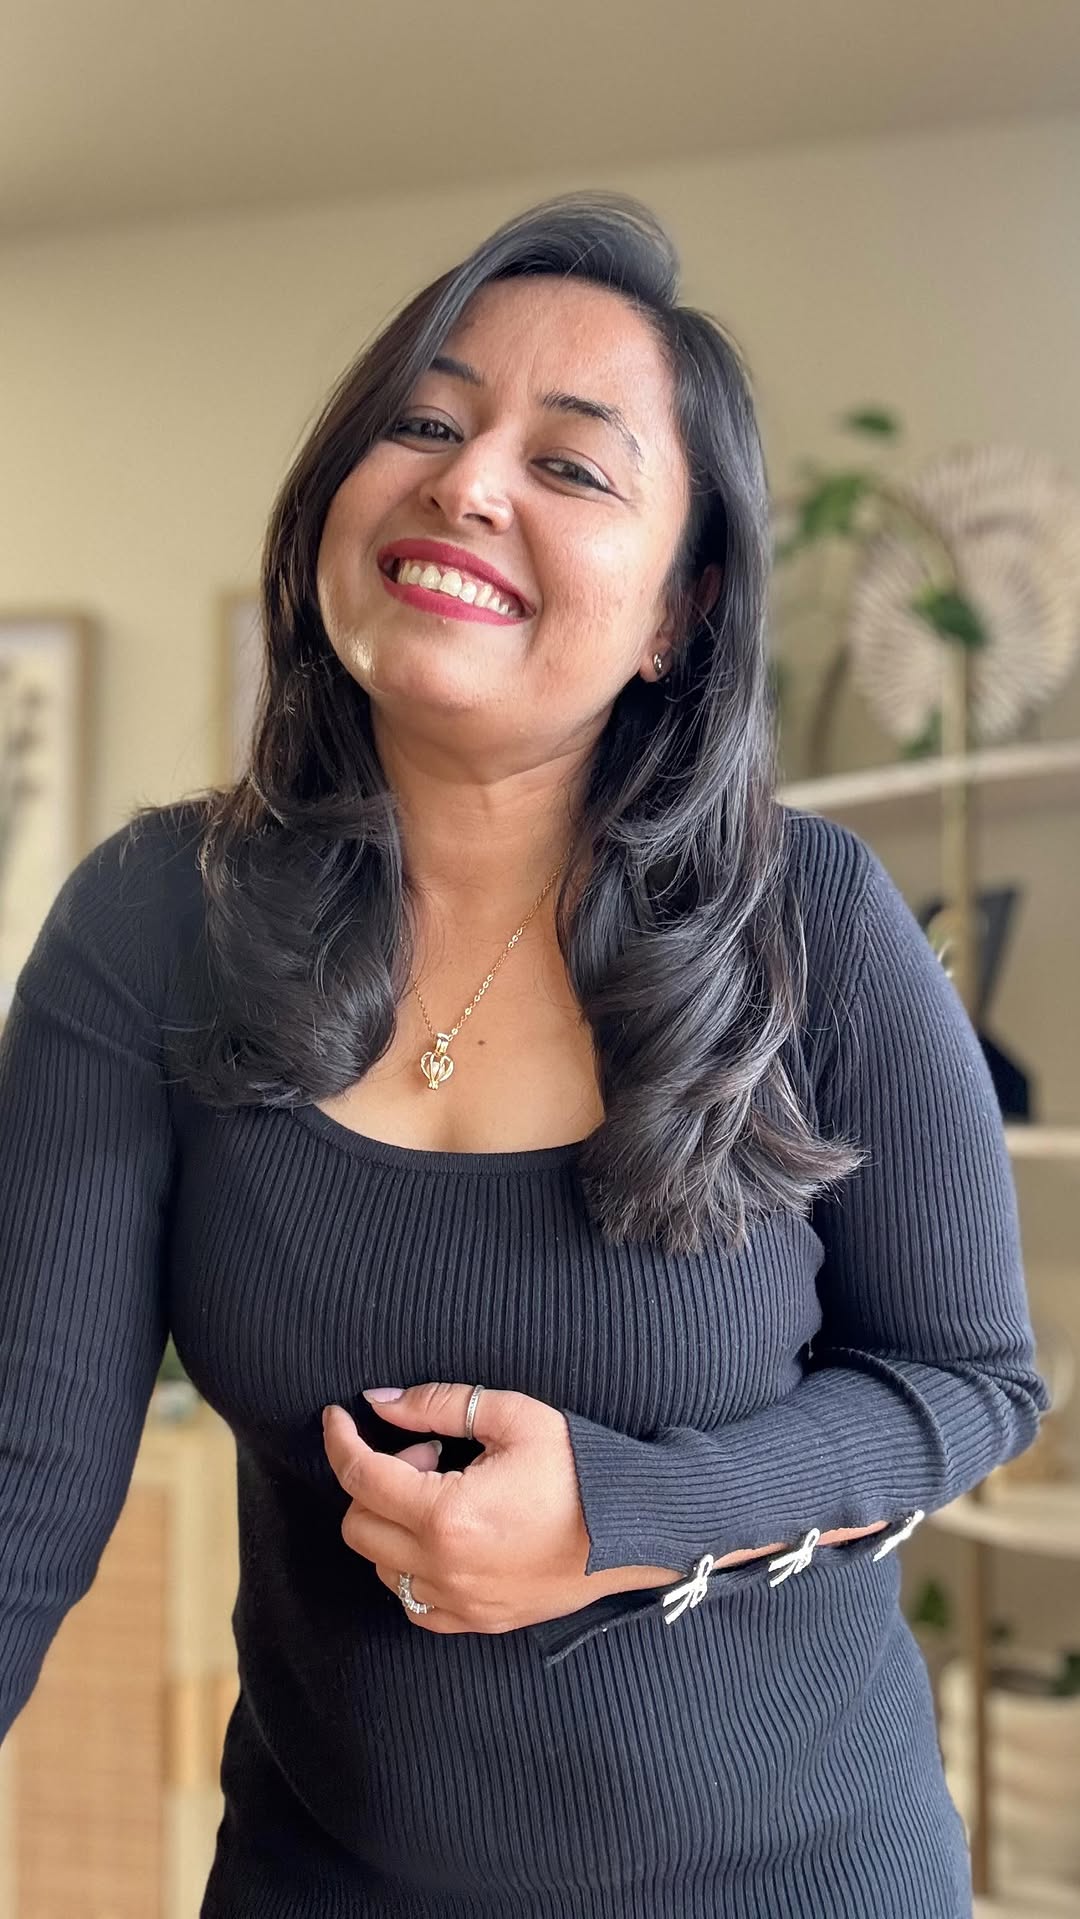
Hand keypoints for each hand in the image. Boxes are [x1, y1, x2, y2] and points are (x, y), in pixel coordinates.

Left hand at [321, 1382, 680, 1635]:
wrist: (639, 1529)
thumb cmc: (583, 1469)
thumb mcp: (515, 1417)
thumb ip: (439, 1405)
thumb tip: (380, 1402)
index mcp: (448, 1515)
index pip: (361, 1477)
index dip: (340, 1440)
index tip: (338, 1416)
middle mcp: (445, 1568)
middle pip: (359, 1526)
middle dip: (376, 1481)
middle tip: (428, 1456)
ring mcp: (461, 1603)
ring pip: (381, 1568)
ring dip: (394, 1524)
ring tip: (446, 1494)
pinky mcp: (479, 1622)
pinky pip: (414, 1602)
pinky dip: (412, 1567)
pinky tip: (450, 1536)